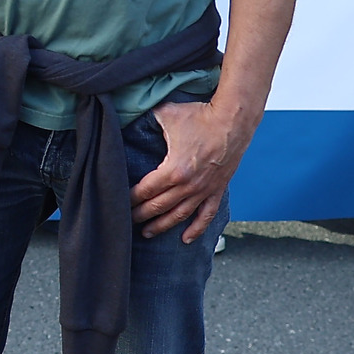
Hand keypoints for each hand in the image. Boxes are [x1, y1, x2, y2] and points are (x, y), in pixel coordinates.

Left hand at [134, 97, 250, 240]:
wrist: (233, 120)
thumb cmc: (201, 116)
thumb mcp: (167, 114)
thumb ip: (147, 120)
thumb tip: (131, 117)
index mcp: (174, 170)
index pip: (146, 190)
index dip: (131, 198)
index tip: (120, 201)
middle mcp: (188, 185)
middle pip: (158, 206)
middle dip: (140, 215)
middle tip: (126, 220)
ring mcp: (204, 190)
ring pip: (179, 215)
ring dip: (161, 226)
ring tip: (147, 233)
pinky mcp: (217, 190)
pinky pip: (206, 215)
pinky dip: (196, 229)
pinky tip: (185, 239)